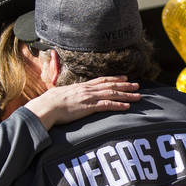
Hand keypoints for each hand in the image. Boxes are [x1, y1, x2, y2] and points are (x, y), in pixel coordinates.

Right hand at [24, 76, 140, 129]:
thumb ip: (72, 93)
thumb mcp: (64, 94)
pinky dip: (118, 105)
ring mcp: (90, 98)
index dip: (115, 79)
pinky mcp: (89, 107)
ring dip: (126, 95)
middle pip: (111, 86)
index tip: (125, 78)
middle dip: (126, 86)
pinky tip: (127, 107)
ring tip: (138, 96)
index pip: (102, 80)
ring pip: (112, 94)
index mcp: (83, 86)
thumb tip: (73, 95)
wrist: (47, 106)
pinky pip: (107, 105)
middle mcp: (89, 89)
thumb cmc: (52, 102)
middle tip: (138, 85)